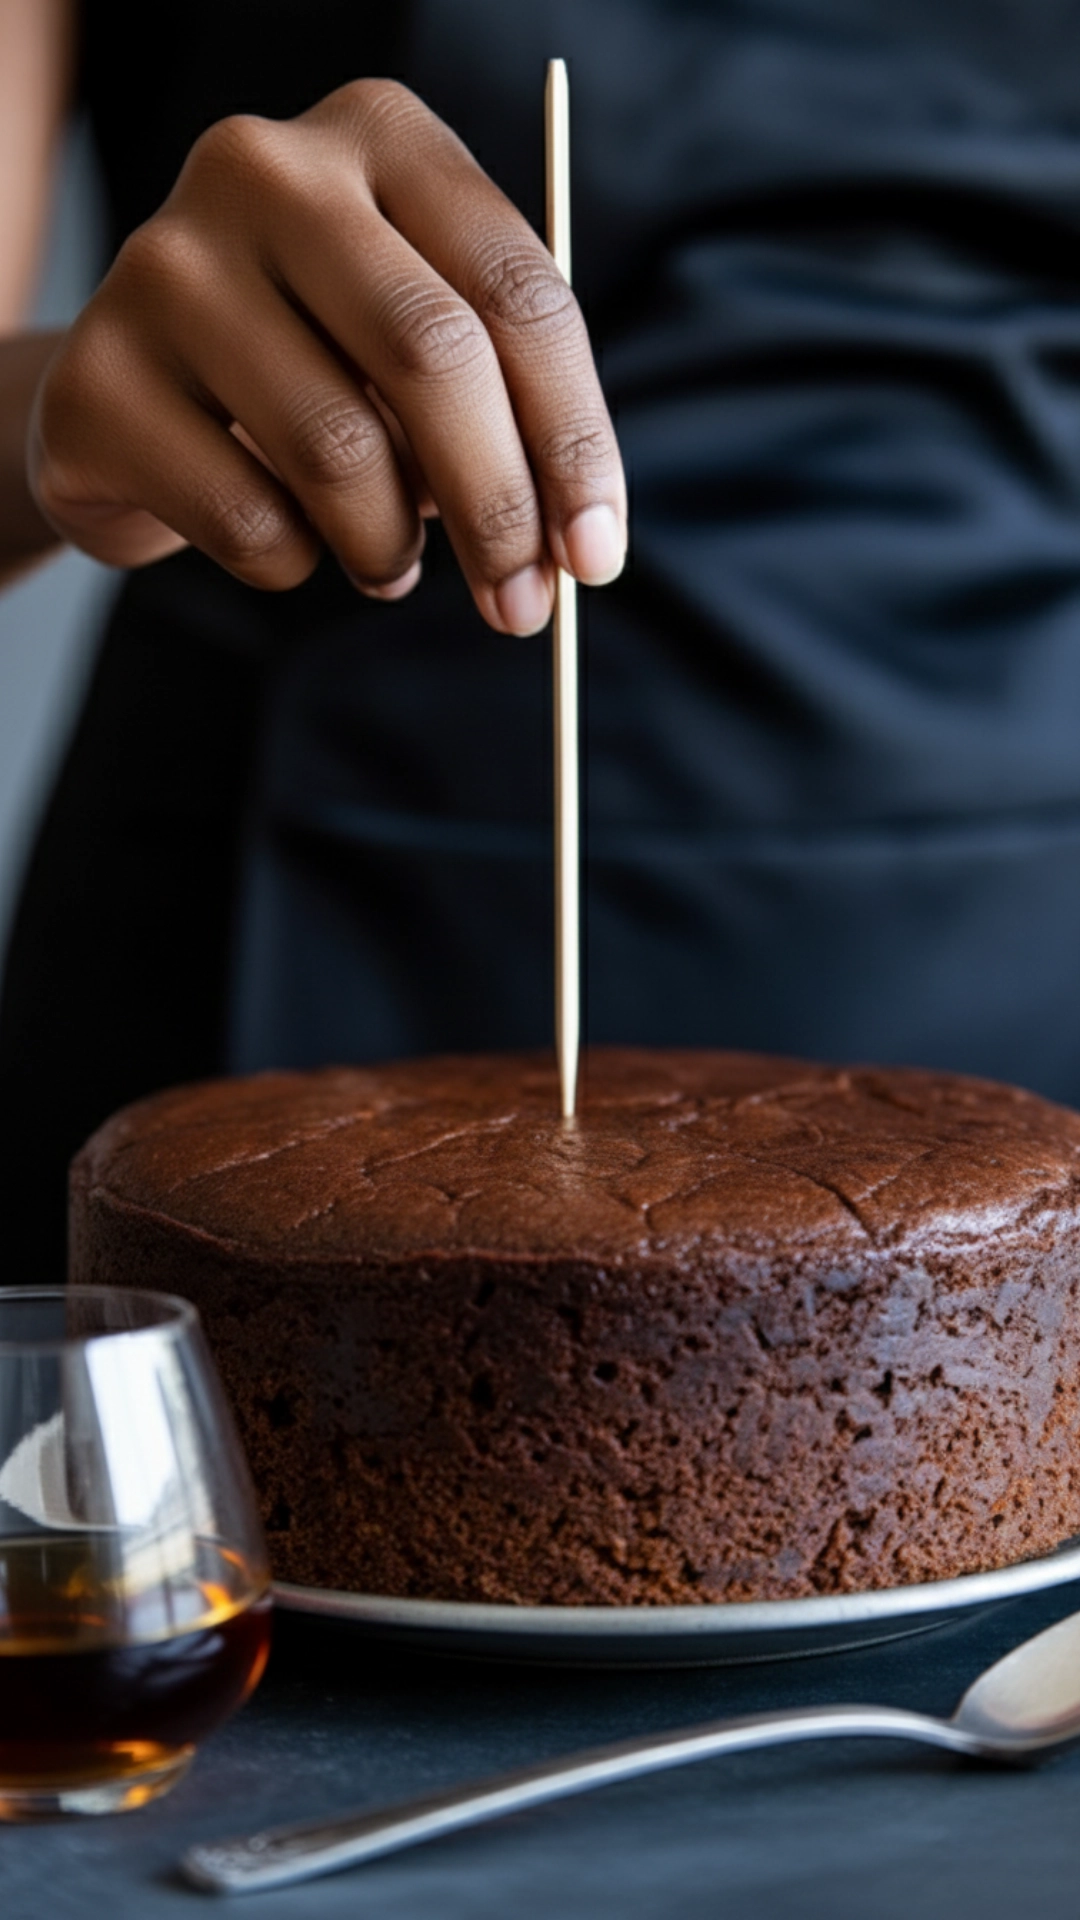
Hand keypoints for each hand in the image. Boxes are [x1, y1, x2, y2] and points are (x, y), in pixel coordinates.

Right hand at [28, 81, 626, 633]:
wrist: (135, 397)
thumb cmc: (317, 372)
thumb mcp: (419, 356)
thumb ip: (505, 416)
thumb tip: (577, 546)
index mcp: (380, 138)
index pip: (517, 292)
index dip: (574, 439)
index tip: (597, 554)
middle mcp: (267, 172)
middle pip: (431, 356)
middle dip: (499, 508)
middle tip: (521, 607)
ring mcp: (166, 266)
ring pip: (338, 451)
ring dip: (389, 548)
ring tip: (388, 565)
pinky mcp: (99, 377)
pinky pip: (248, 518)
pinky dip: (295, 566)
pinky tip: (291, 543)